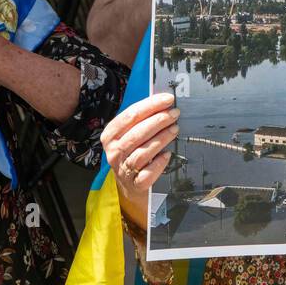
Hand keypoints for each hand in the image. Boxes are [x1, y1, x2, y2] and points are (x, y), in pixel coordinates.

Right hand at [103, 92, 179, 227]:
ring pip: (143, 152)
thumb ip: (141, 119)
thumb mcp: (128, 134)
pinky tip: (167, 154)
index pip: (130, 115)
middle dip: (158, 121)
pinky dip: (158, 163)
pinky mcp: (135, 183)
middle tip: (174, 114)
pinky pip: (147, 173)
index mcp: (110, 135)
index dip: (151, 105)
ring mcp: (123, 169)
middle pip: (137, 133)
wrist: (128, 184)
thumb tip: (162, 102)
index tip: (168, 99)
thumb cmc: (131, 152)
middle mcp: (114, 152)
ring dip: (161, 139)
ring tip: (175, 129)